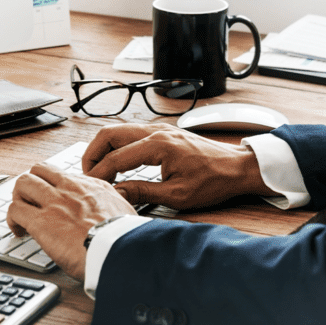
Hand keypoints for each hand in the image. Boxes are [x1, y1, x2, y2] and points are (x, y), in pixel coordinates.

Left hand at [6, 163, 135, 281]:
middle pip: (39, 170)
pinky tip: (18, 231)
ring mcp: (54, 202)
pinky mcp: (41, 221)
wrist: (120, 251)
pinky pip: (15, 210)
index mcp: (92, 186)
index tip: (52, 199)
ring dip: (18, 199)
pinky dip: (12, 220)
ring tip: (21, 216)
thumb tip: (112, 212)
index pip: (62, 174)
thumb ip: (114, 206)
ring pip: (23, 183)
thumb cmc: (125, 239)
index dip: (52, 185)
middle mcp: (71, 188)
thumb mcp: (125, 212)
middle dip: (31, 185)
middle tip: (31, 203)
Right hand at [83, 123, 274, 210]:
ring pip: (118, 130)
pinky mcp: (163, 133)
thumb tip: (116, 194)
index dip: (99, 174)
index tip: (91, 188)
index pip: (115, 158)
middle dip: (93, 154)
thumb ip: (143, 193)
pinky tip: (117, 164)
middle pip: (109, 134)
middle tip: (88, 176)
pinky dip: (117, 146)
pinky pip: (131, 133)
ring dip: (104, 148)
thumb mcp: (177, 195)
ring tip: (99, 171)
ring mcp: (159, 129)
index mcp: (158, 145)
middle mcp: (156, 131)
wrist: (237, 168)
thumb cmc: (213, 181)